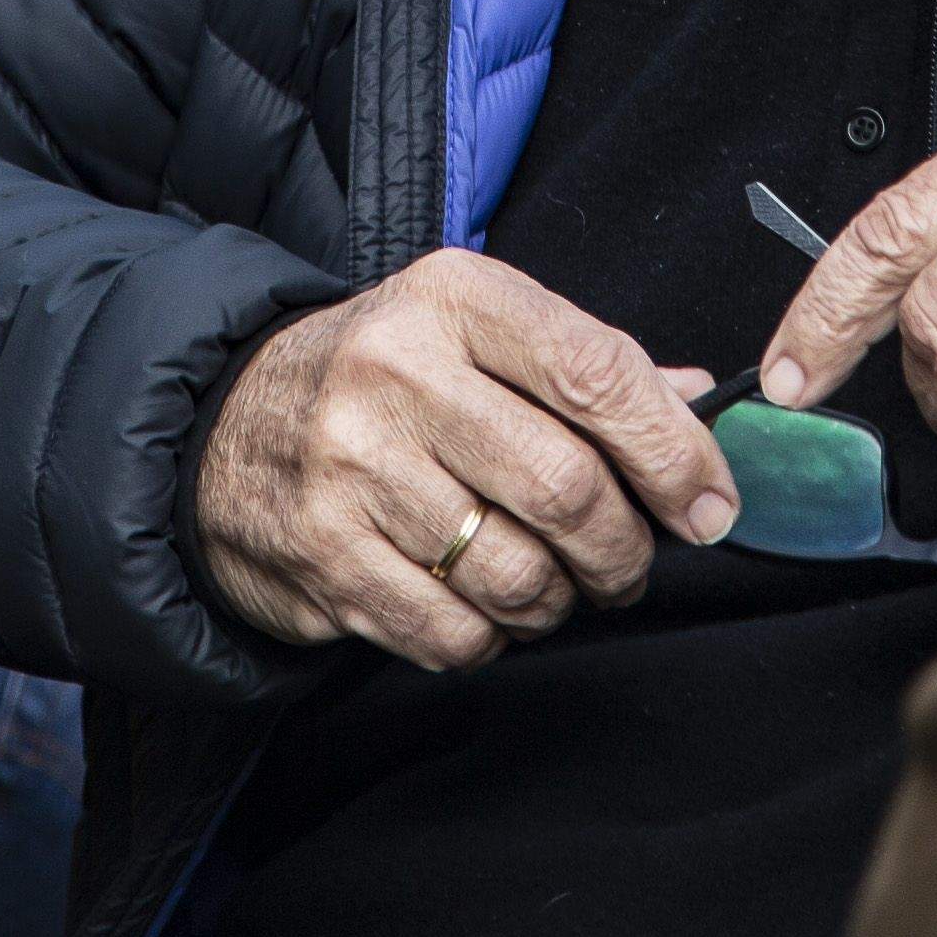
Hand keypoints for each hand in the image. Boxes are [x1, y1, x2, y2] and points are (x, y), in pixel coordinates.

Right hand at [193, 250, 737, 670]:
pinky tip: (486, 607)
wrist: (226, 421)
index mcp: (454, 298)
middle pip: (565, 488)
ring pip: (517, 574)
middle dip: (625, 550)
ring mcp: (352, 469)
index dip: (675, 454)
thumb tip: (702, 402)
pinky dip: (495, 638)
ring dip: (561, 601)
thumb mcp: (475, 330)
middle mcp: (397, 373)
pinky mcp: (324, 557)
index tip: (710, 506)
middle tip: (632, 567)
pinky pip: (456, 633)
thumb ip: (587, 367)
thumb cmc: (385, 375)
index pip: (597, 375)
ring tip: (556, 586)